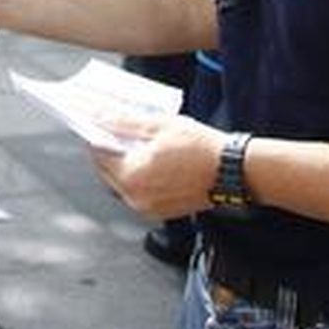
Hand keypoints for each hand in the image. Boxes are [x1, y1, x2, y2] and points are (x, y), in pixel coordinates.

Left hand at [90, 113, 225, 220]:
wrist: (232, 171)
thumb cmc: (199, 148)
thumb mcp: (159, 126)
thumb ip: (125, 122)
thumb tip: (101, 117)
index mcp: (131, 176)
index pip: (99, 155)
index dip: (97, 136)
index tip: (97, 125)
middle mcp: (135, 197)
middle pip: (108, 172)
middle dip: (109, 152)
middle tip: (113, 133)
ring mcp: (148, 208)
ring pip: (123, 184)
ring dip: (123, 165)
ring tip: (132, 145)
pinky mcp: (162, 212)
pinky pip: (140, 193)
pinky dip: (139, 178)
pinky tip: (148, 161)